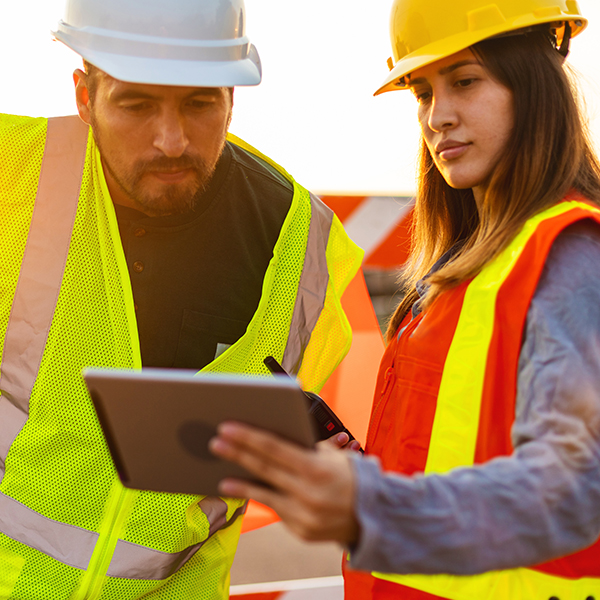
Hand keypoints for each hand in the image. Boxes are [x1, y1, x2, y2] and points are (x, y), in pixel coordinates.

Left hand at [209, 422, 359, 545]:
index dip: (248, 436)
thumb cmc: (353, 478)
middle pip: (264, 468)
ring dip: (240, 481)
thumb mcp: (334, 456)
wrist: (373, 515)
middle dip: (237, 453)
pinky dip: (260, 498)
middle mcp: (308, 493)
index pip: (274, 448)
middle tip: (216, 442)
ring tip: (220, 472)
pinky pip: (276, 509)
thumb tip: (276, 437)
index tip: (228, 428)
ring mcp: (303, 515)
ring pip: (265, 493)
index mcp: (316, 468)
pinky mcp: (300, 530)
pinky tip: (243, 490)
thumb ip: (307, 447)